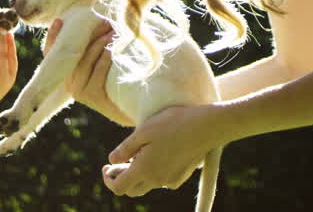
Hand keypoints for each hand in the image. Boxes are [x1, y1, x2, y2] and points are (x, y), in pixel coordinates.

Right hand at [44, 18, 131, 125]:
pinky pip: (97, 72)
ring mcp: (79, 91)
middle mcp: (68, 83)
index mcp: (66, 75)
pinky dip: (105, 58)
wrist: (130, 107)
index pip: (51, 55)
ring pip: (85, 62)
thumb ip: (91, 49)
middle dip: (87, 35)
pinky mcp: (92, 96)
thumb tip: (95, 21)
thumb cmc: (114, 81)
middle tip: (103, 21)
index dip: (53, 38)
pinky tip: (112, 48)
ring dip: (98, 44)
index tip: (58, 21)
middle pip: (72, 55)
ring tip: (112, 31)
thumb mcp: (99, 64)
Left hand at [103, 105, 221, 196]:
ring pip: (148, 184)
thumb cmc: (173, 123)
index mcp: (144, 169)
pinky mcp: (182, 176)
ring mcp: (171, 179)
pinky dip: (155, 172)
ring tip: (139, 154)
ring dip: (139, 175)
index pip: (118, 188)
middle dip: (122, 179)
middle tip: (119, 163)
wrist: (207, 126)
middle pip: (132, 190)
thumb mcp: (144, 130)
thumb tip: (111, 162)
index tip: (106, 167)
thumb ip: (125, 149)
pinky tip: (158, 155)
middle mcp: (157, 180)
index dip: (108, 180)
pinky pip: (163, 180)